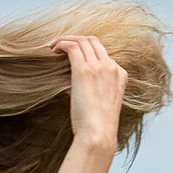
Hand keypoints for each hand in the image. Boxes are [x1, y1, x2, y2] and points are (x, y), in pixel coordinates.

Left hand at [52, 35, 126, 154]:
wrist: (98, 134)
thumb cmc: (96, 126)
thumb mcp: (100, 104)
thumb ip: (91, 91)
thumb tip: (70, 88)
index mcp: (120, 75)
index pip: (102, 52)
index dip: (85, 50)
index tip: (71, 55)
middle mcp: (112, 67)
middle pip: (93, 41)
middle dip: (75, 39)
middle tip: (59, 46)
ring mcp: (99, 67)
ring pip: (82, 40)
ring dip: (66, 40)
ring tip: (52, 46)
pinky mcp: (84, 70)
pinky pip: (72, 46)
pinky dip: (61, 43)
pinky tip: (52, 49)